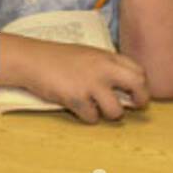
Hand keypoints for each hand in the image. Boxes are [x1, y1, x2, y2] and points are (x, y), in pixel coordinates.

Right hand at [19, 40, 150, 122]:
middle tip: (133, 105)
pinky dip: (87, 116)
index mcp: (106, 56)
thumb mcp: (86, 54)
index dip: (141, 84)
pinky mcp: (76, 98)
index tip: (136, 92)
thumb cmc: (57, 58)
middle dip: (140, 100)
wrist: (31, 59)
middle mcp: (102, 69)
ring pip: (116, 111)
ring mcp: (90, 84)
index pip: (139, 70)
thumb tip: (125, 87)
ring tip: (98, 108)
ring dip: (109, 114)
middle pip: (138, 86)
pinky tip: (78, 107)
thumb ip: (106, 66)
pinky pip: (92, 118)